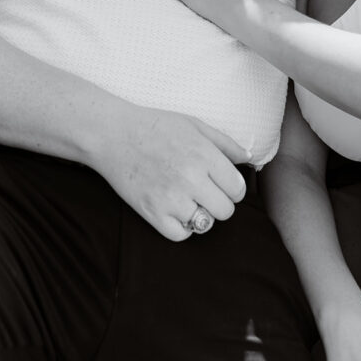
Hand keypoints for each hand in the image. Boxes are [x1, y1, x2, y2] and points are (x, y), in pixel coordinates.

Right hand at [92, 103, 248, 240]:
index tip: (222, 183)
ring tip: (189, 199)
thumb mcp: (194, 125)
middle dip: (220, 202)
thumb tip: (248, 158)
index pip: (238, 188)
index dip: (233, 187)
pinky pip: (181, 235)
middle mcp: (191, 178)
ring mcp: (171, 198)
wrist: (113, 134)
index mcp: (204, 155)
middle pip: (226, 210)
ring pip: (205, 224)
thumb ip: (225, 143)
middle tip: (206, 192)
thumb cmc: (155, 126)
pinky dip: (182, 226)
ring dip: (201, 214)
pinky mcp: (152, 212)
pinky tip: (176, 210)